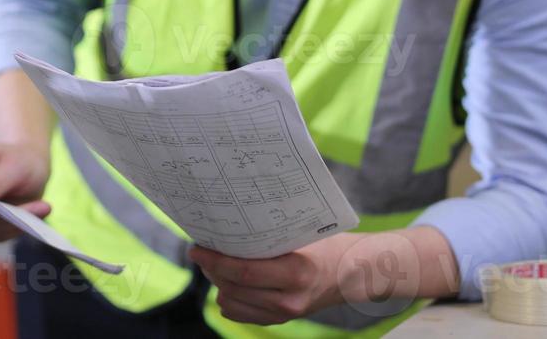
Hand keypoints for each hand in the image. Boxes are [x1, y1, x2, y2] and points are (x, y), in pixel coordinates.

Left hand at [190, 236, 354, 325]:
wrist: (350, 273)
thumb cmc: (326, 245)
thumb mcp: (301, 235)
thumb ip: (269, 236)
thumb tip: (229, 225)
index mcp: (295, 274)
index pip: (243, 272)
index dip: (215, 261)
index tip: (197, 249)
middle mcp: (288, 300)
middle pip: (234, 288)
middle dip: (211, 269)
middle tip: (201, 251)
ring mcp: (284, 315)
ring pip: (233, 303)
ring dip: (218, 283)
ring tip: (214, 264)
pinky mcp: (280, 321)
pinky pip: (241, 315)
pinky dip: (229, 298)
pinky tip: (228, 282)